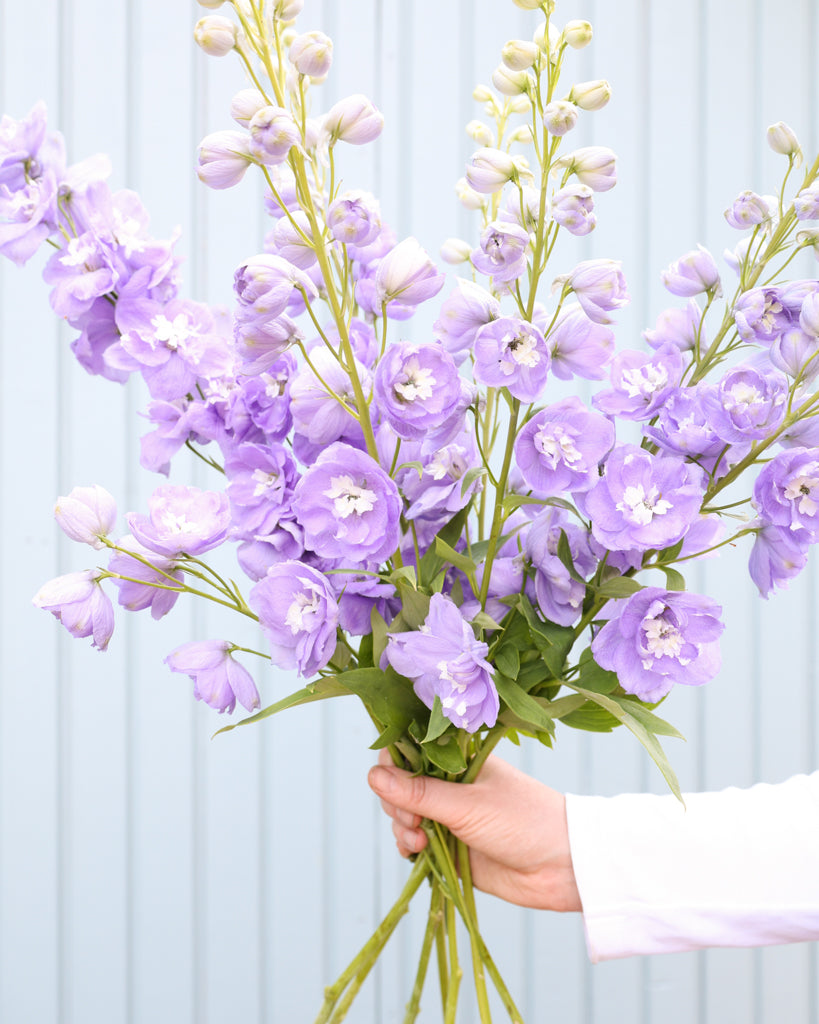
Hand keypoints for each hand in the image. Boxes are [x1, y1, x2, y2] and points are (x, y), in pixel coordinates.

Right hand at [368, 751, 581, 912]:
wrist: (562, 866)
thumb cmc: (523, 820)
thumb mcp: (468, 804)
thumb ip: (420, 792)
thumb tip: (372, 775)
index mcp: (457, 759)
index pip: (410, 751)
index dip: (393, 766)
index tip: (394, 785)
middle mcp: (450, 784)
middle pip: (400, 784)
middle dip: (396, 802)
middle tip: (414, 818)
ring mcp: (449, 816)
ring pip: (404, 814)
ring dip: (402, 826)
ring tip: (420, 840)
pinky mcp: (450, 848)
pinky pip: (414, 843)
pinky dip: (409, 847)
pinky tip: (418, 852)